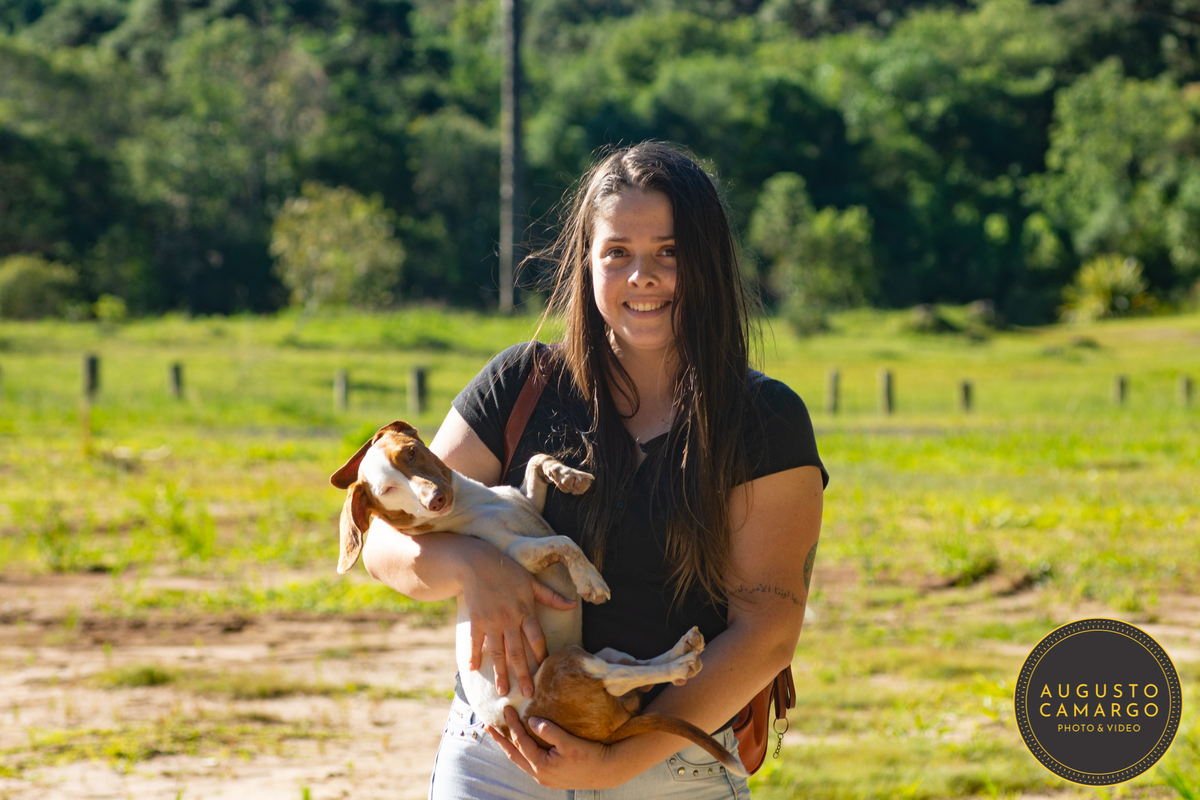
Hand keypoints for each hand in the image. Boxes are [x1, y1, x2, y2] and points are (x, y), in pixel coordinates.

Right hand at [459, 540, 574, 697]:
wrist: (477, 562)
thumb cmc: (508, 571)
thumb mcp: (532, 582)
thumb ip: (551, 596)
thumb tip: (573, 604)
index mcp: (526, 610)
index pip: (537, 638)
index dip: (541, 655)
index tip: (546, 671)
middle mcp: (509, 619)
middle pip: (518, 652)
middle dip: (523, 675)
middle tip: (528, 694)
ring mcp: (491, 621)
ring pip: (498, 653)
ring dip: (500, 673)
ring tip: (503, 691)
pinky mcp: (476, 621)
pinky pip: (476, 642)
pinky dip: (475, 656)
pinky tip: (474, 670)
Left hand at [486, 706, 623, 788]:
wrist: (607, 771)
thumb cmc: (590, 755)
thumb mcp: (569, 741)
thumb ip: (549, 730)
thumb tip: (531, 721)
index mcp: (541, 765)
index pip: (521, 741)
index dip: (512, 724)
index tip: (507, 709)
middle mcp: (539, 774)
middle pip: (513, 755)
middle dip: (500, 740)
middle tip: (488, 727)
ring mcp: (544, 778)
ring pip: (520, 761)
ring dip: (509, 748)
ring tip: (500, 737)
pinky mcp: (551, 777)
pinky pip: (530, 764)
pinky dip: (521, 753)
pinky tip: (522, 747)